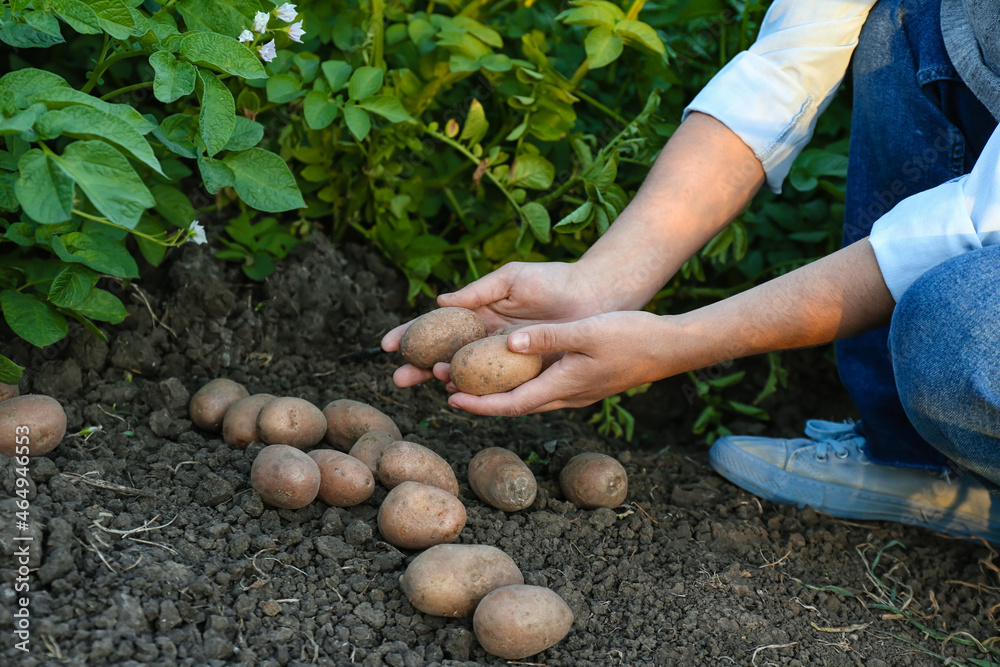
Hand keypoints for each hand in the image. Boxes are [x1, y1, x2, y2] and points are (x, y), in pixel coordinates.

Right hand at [382, 261, 610, 387]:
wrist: (594, 295)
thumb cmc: (552, 280)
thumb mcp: (510, 279)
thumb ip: (477, 292)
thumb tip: (439, 302)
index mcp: (477, 315)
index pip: (435, 328)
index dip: (409, 336)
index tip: (387, 344)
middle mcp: (484, 340)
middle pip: (443, 356)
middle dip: (418, 367)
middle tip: (398, 377)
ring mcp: (503, 359)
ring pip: (466, 374)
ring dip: (445, 378)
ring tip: (433, 376)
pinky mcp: (524, 373)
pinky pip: (497, 386)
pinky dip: (478, 391)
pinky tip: (461, 393)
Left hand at [445, 311, 670, 415]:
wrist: (671, 347)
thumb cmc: (632, 336)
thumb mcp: (587, 331)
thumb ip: (548, 337)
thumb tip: (508, 341)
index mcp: (564, 386)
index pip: (512, 404)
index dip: (480, 403)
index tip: (450, 397)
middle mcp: (567, 396)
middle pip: (515, 405)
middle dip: (481, 399)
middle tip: (448, 387)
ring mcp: (577, 391)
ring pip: (529, 397)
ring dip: (500, 392)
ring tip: (472, 379)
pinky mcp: (584, 382)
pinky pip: (543, 387)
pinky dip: (521, 382)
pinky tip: (511, 367)